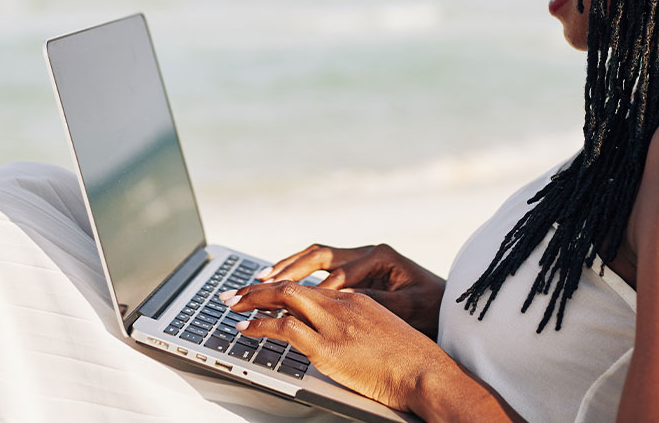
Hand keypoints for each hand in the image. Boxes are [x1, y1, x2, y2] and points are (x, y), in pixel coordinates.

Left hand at [221, 281, 459, 412]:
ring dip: (252, 301)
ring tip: (232, 306)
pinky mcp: (328, 348)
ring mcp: (334, 324)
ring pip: (283, 299)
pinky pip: (285, 328)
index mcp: (355, 299)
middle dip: (258, 288)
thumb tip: (337, 339)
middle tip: (235, 294)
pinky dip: (259, 325)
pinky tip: (246, 329)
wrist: (426, 372)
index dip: (281, 287)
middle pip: (290, 286)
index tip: (264, 291)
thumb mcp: (381, 332)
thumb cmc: (410, 361)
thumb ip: (356, 327)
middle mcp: (342, 305)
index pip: (309, 287)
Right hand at [258, 243, 445, 338]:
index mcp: (379, 255)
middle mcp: (367, 252)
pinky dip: (300, 274)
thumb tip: (341, 297)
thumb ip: (376, 300)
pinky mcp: (356, 271)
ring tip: (262, 278)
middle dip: (290, 269)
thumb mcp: (409, 306)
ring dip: (289, 268)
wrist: (448, 306)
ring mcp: (360, 260)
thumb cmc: (432, 307)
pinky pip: (321, 269)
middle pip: (319, 256)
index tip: (296, 304)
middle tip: (263, 281)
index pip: (339, 272)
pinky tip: (282, 284)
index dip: (315, 289)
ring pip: (316, 259)